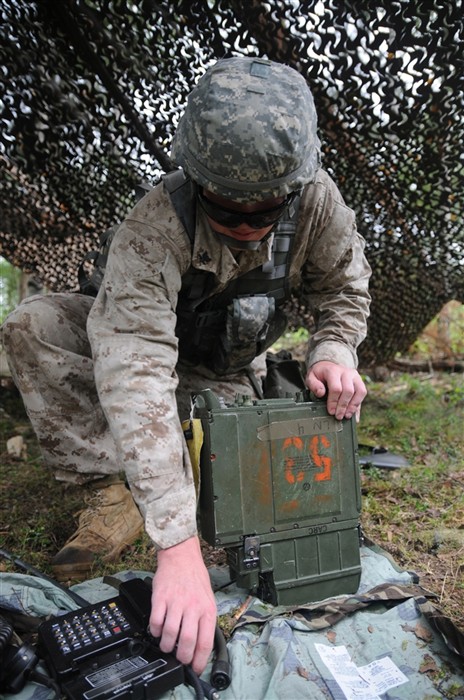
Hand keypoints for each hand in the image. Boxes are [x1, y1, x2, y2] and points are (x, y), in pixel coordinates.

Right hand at [149, 535, 216, 674]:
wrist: (182, 556)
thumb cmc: (195, 578)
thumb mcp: (208, 599)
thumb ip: (204, 620)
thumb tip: (200, 645)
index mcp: (207, 609)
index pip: (205, 642)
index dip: (199, 660)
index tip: (194, 668)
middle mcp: (193, 607)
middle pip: (186, 642)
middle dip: (181, 656)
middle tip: (179, 658)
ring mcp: (176, 602)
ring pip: (169, 634)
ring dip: (166, 645)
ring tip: (166, 645)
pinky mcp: (161, 598)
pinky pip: (156, 621)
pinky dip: (155, 631)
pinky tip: (157, 630)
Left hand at [306, 361, 366, 420]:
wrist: (328, 366)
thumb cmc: (319, 375)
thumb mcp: (311, 377)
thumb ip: (313, 384)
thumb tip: (321, 393)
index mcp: (333, 371)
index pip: (336, 388)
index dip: (334, 401)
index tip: (331, 411)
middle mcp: (346, 372)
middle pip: (348, 391)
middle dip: (343, 406)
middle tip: (338, 416)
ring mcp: (354, 376)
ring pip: (359, 391)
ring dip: (353, 406)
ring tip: (346, 416)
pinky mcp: (359, 381)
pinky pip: (363, 393)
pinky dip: (358, 405)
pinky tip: (353, 414)